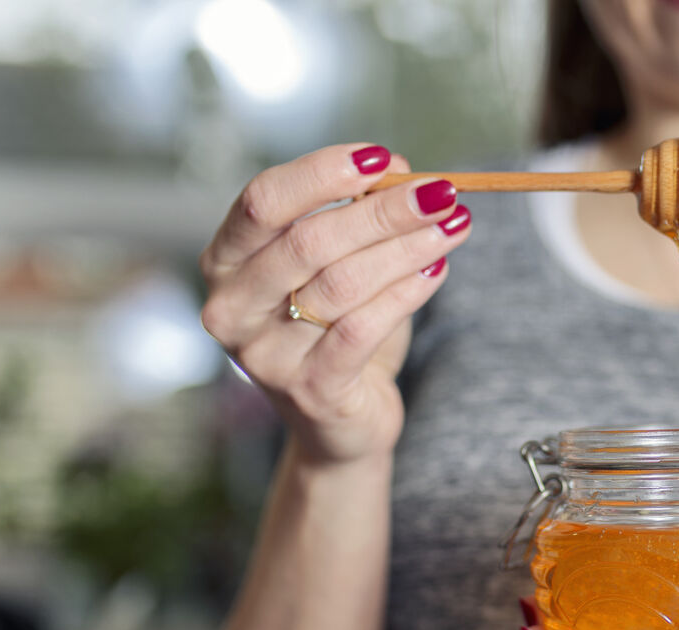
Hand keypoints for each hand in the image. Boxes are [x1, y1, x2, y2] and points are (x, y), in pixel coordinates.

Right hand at [199, 143, 472, 465]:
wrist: (339, 422)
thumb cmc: (333, 331)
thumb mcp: (338, 265)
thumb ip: (355, 216)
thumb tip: (398, 170)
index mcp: (225, 262)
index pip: (263, 200)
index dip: (322, 172)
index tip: (383, 157)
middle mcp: (232, 308)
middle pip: (309, 241)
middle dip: (383, 211)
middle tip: (441, 192)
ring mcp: (265, 355)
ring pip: (342, 284)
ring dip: (406, 248)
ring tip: (453, 226)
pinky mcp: (310, 391)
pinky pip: (363, 330)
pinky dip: (406, 294)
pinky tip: (438, 271)